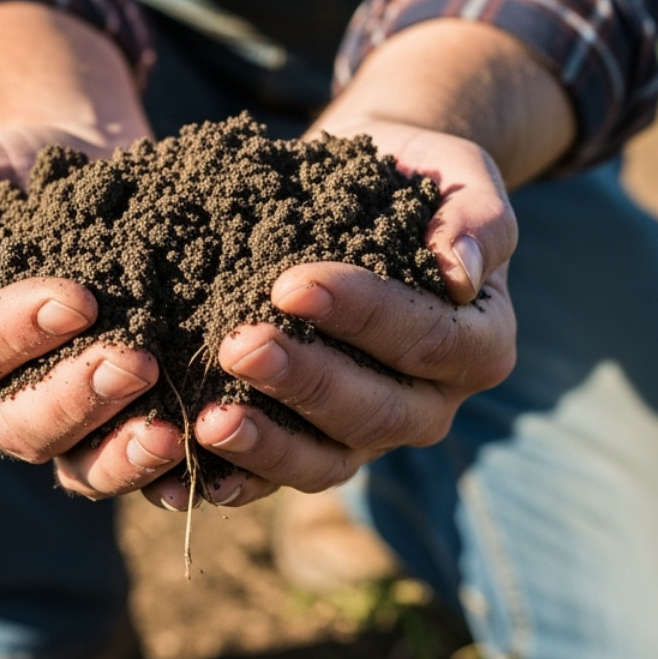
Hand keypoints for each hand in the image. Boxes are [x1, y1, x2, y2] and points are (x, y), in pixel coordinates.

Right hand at [0, 122, 186, 500]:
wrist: (88, 169)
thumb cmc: (16, 174)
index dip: (15, 332)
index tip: (79, 299)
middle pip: (17, 425)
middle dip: (77, 398)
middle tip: (137, 361)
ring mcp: (50, 419)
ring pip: (73, 464)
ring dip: (121, 451)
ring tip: (172, 427)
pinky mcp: (110, 424)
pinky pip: (127, 465)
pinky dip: (161, 466)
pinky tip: (200, 443)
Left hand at [143, 120, 517, 509]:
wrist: (368, 192)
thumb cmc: (416, 180)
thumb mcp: (460, 179)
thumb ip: (476, 219)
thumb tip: (461, 272)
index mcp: (478, 345)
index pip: (426, 339)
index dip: (362, 315)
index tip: (291, 282)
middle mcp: (430, 404)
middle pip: (374, 412)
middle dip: (303, 382)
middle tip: (237, 346)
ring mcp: (371, 434)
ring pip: (326, 461)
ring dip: (265, 445)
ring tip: (207, 420)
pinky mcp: (317, 445)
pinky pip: (278, 477)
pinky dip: (233, 479)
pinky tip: (180, 472)